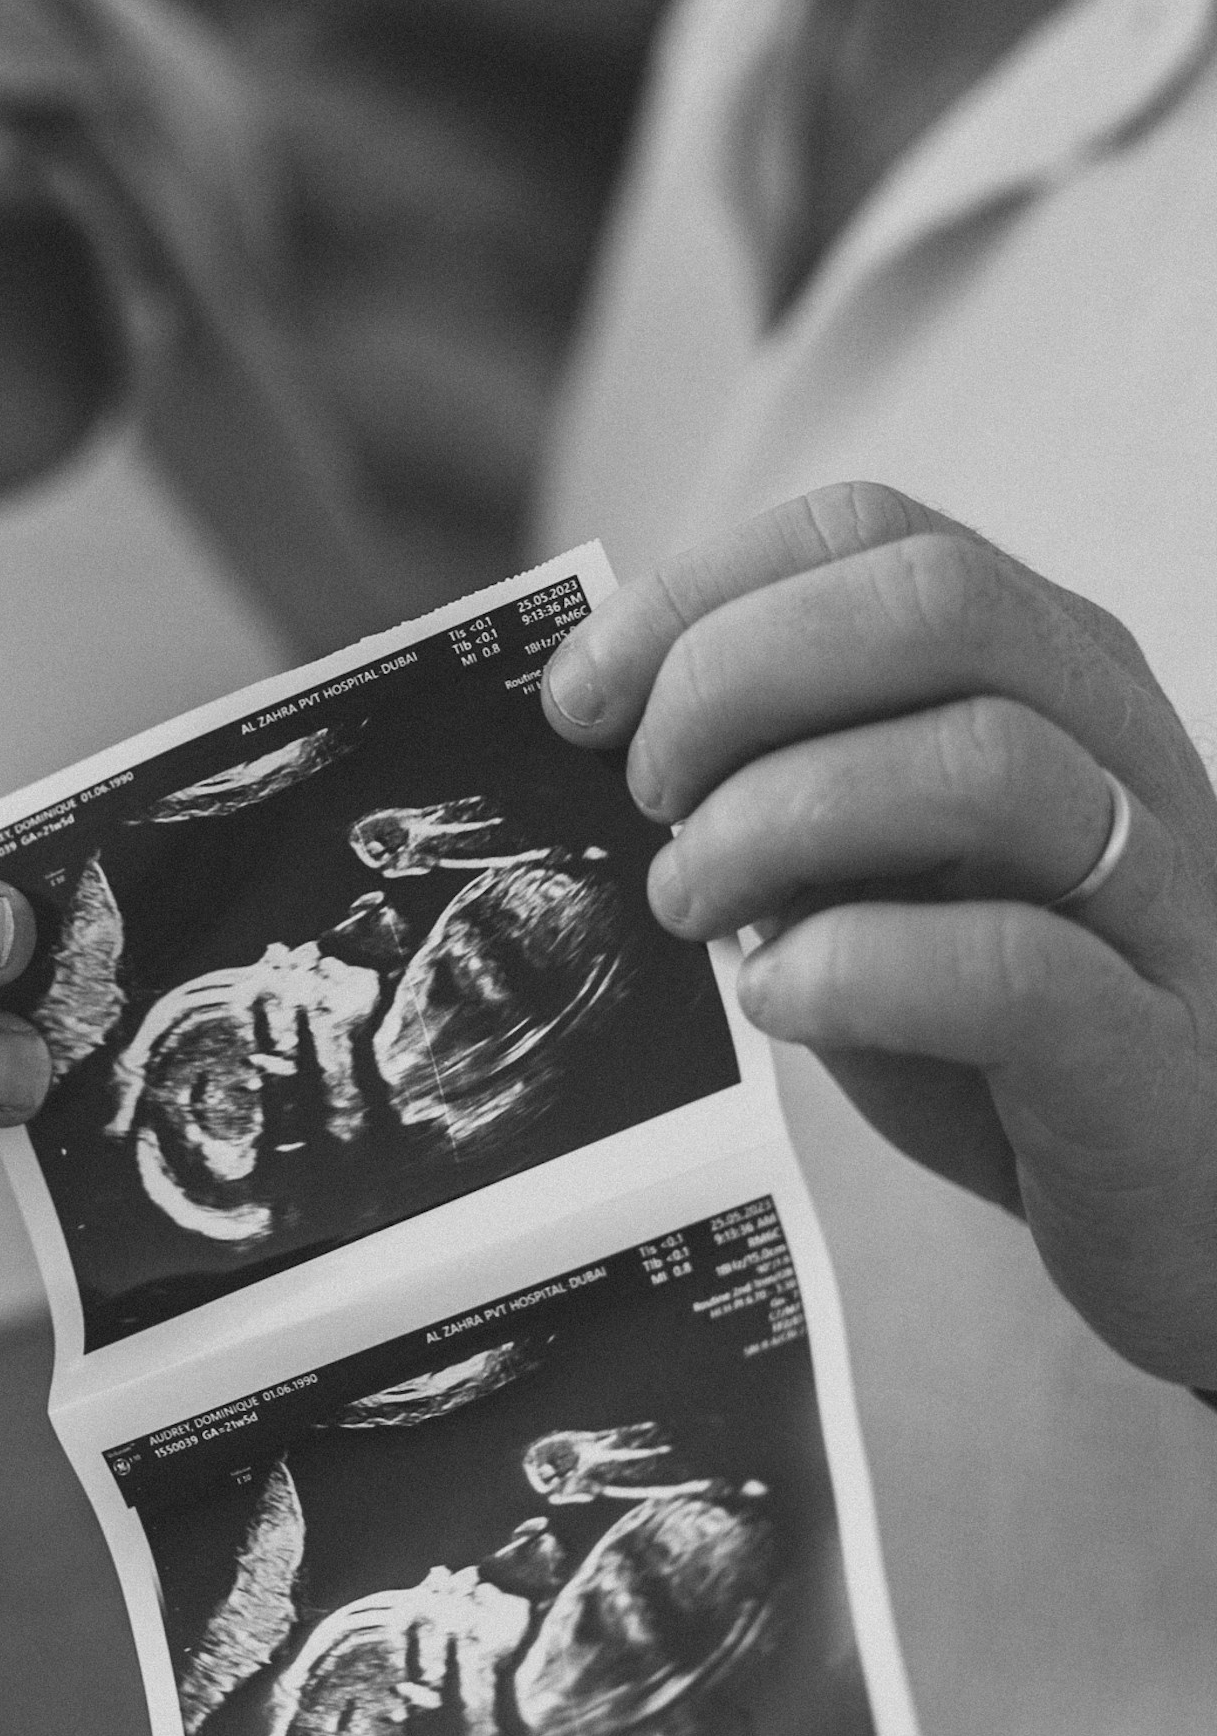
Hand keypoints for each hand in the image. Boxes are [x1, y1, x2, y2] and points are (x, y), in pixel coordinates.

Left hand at [540, 485, 1216, 1389]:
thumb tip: (597, 718)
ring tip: (692, 904)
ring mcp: (1161, 893)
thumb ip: (781, 772)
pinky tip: (779, 996)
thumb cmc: (995, 1021)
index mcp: (1046, 662)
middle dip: (736, 677)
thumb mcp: (874, 861)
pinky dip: (857, 967)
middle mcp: (1120, 742)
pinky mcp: (1153, 1055)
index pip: (869, 532)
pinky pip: (1014, 968)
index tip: (579, 697)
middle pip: (936, 602)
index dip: (698, 591)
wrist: (1181, 1202)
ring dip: (779, 820)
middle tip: (646, 794)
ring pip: (983, 762)